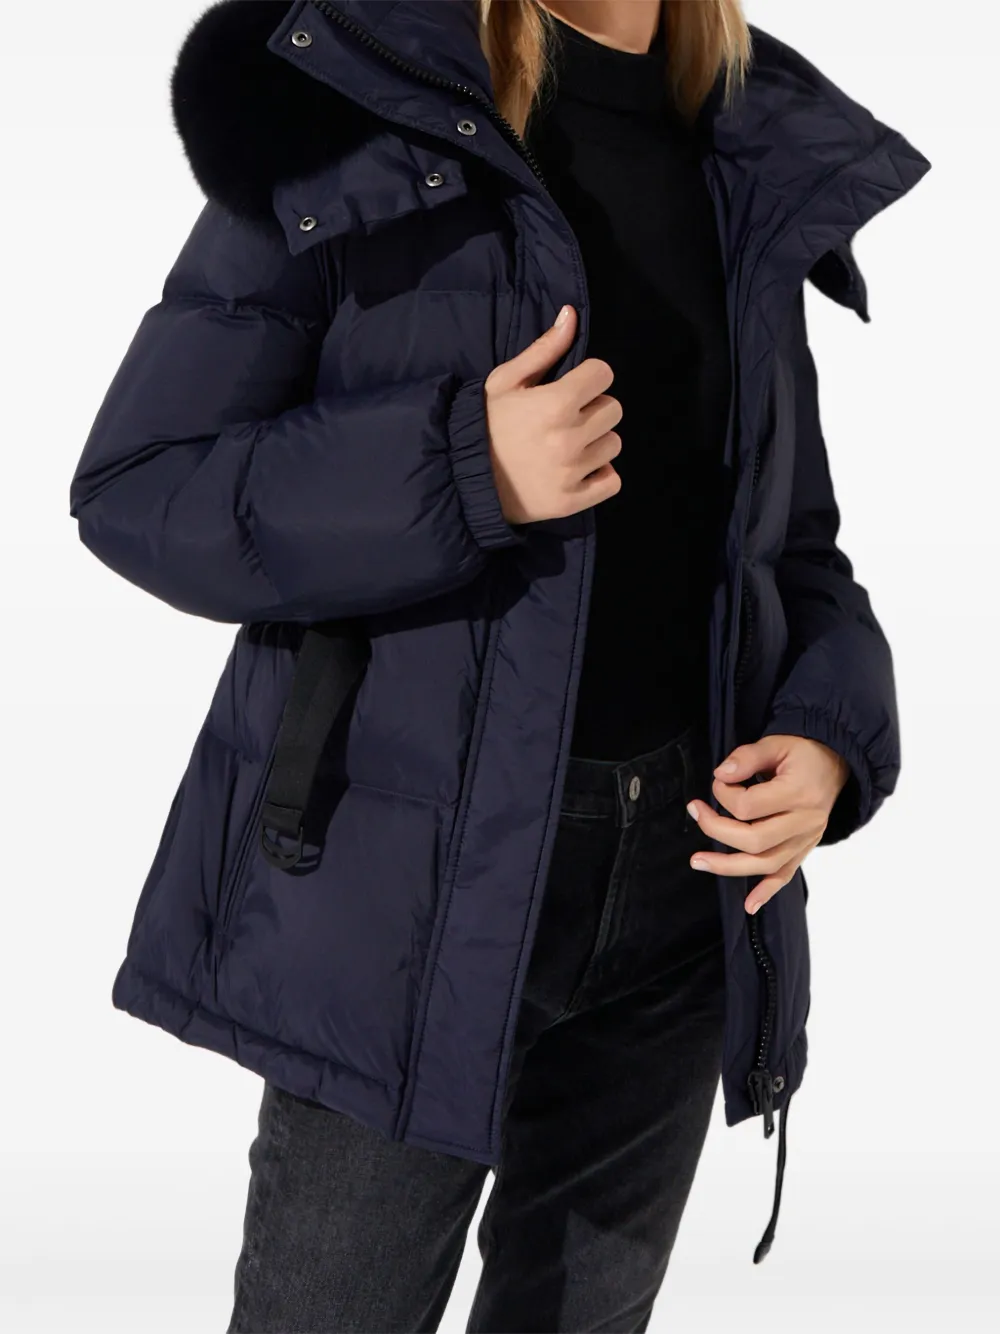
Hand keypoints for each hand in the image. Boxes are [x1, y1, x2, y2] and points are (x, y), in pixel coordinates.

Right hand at [484, 305, 622, 524]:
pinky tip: (579, 469)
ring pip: (613, 444)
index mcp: (556, 403)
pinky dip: (601, 474)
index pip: (603, 374)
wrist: (462, 476)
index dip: (589, 377)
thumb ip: (543, 349)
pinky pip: (612, 481)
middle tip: (567, 418)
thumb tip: (571, 314)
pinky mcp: (572, 501)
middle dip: (593, 408)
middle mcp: (569, 438)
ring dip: (596, 442)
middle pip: (613, 409)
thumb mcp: (505, 381)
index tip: (573, 387)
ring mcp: (572, 472)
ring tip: (568, 445)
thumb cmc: (486, 424)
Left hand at [686, 735, 850, 913]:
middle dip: (717, 830)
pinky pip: (786, 876)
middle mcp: (805, 822)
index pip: (749, 806)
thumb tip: (720, 775)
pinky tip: (749, 906)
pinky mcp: (804, 848)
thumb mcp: (776, 742)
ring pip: (766, 864)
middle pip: (754, 840)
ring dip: (728, 867)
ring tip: (699, 861)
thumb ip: (747, 757)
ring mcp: (806, 839)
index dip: (724, 793)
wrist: (836, 763)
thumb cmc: (803, 752)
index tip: (718, 780)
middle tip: (696, 813)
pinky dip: (767, 892)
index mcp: (798, 793)